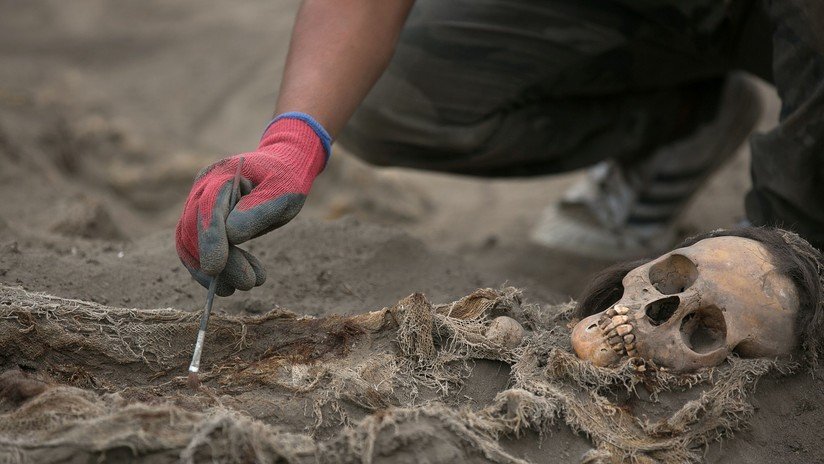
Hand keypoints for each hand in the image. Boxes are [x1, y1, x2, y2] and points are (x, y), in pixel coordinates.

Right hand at [175, 114, 330, 295]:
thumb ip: (258, 209)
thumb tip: (232, 235)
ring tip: (249, 284)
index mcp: (220, 176)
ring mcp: (198, 207)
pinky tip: (233, 284)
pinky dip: (215, 271)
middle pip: (194, 231)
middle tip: (248, 283)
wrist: (282, 169)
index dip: (210, 239)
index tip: (215, 268)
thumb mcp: (282, 191)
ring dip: (216, 272)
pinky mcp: (202, 225)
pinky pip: (197, 252)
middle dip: (218, 262)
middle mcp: (202, 190)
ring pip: (190, 246)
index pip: (207, 208)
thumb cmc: (285, 179)